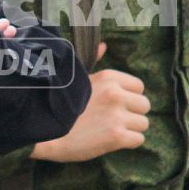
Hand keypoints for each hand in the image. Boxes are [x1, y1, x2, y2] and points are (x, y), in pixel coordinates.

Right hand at [32, 64, 148, 161]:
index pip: (139, 87)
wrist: (44, 130)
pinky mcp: (116, 136)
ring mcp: (117, 115)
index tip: (114, 105)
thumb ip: (94, 62)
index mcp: (109, 78)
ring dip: (131, 129)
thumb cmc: (59, 104)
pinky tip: (110, 141)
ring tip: (111, 131)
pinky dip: (127, 143)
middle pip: (144, 105)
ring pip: (143, 124)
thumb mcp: (77, 78)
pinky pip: (138, 140)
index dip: (129, 97)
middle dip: (133, 114)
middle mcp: (116, 94)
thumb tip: (104, 46)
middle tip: (114, 120)